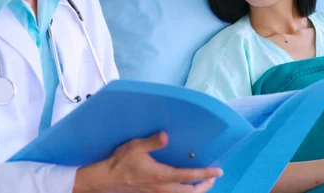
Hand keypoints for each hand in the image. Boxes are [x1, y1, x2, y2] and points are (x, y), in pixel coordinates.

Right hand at [74, 132, 222, 192]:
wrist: (105, 180)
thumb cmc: (120, 162)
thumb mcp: (136, 147)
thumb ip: (153, 142)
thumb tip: (166, 136)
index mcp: (162, 176)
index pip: (189, 176)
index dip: (205, 174)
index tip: (218, 172)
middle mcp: (162, 188)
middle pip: (190, 192)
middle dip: (204, 186)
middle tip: (213, 178)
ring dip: (195, 191)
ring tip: (202, 184)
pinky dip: (183, 192)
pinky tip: (182, 186)